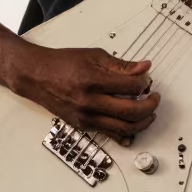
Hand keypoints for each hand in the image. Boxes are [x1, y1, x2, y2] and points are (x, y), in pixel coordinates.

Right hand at [9, 44, 158, 141]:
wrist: (36, 76)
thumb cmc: (63, 63)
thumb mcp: (94, 56)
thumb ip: (121, 65)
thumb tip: (144, 68)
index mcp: (93, 80)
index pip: (131, 86)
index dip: (144, 83)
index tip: (146, 80)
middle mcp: (90, 102)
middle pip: (131, 111)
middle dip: (150, 105)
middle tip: (154, 98)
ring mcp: (86, 117)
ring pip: (123, 128)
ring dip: (142, 122)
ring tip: (149, 113)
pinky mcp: (83, 125)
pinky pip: (109, 135)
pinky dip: (125, 135)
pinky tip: (133, 130)